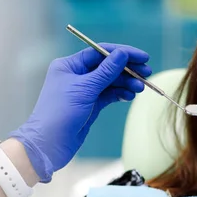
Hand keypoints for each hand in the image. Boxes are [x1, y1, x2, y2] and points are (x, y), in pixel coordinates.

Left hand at [9, 43, 150, 181]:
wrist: (49, 144)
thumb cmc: (61, 113)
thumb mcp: (85, 89)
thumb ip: (106, 71)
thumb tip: (122, 54)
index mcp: (69, 65)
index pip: (100, 52)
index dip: (122, 53)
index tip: (142, 57)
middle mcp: (76, 75)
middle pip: (107, 66)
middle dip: (127, 69)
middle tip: (147, 73)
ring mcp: (83, 91)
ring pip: (110, 81)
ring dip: (126, 83)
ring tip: (140, 88)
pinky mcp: (89, 105)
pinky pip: (108, 94)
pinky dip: (120, 93)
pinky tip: (130, 95)